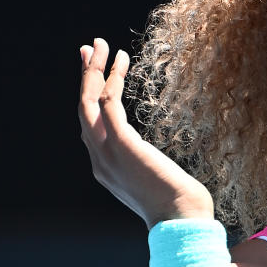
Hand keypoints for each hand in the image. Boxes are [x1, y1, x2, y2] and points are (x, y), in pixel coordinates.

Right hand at [78, 38, 214, 227]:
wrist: (183, 221)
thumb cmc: (182, 208)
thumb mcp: (158, 185)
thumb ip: (150, 169)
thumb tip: (161, 162)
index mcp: (107, 170)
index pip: (91, 128)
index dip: (92, 98)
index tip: (99, 74)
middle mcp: (100, 161)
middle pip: (83, 110)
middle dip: (85, 77)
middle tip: (90, 48)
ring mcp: (107, 152)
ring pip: (89, 101)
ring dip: (93, 70)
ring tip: (102, 44)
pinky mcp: (122, 143)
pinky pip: (109, 101)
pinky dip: (112, 78)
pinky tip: (122, 61)